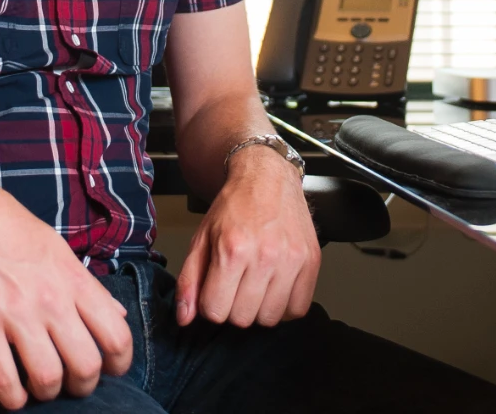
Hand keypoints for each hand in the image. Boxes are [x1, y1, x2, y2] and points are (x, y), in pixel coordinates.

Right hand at [0, 157, 133, 408]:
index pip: (116, 333)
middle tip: (74, 384)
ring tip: (42, 385)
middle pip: (86, 365)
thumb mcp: (58, 249)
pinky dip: (12, 398)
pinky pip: (3, 380)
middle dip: (84, 386)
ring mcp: (15, 314)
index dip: (120, 362)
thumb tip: (117, 314)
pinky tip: (13, 392)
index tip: (112, 369)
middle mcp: (51, 298)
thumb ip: (87, 285)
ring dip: (48, 393)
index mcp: (74, 279)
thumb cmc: (9, 227)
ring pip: (48, 379)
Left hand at [175, 144, 319, 328]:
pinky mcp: (311, 261)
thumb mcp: (202, 237)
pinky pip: (298, 309)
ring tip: (257, 283)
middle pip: (243, 319)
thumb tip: (184, 317)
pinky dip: (286, 306)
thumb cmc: (235, 205)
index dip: (211, 303)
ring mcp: (291, 260)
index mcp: (233, 249)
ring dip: (260, 308)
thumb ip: (189, 279)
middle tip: (236, 283)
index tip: (216, 288)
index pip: (215, 311)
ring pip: (270, 318)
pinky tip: (276, 287)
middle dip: (234, 306)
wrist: (267, 176)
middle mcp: (264, 256)